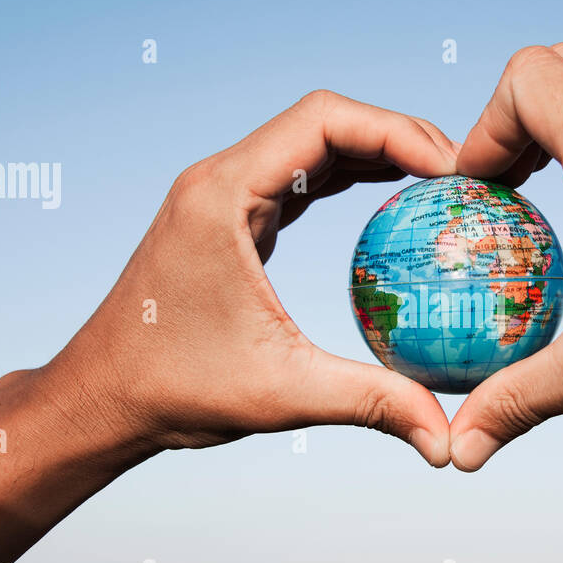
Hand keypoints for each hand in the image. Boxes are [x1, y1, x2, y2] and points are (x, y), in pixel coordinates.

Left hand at [47, 90, 458, 465]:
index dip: (397, 131)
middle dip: (397, 136)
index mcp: (223, 195)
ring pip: (311, 145)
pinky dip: (347, 180)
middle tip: (461, 177)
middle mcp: (219, 180)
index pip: (324, 120)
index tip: (451, 170)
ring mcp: (221, 195)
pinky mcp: (227, 219)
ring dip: (374, 154)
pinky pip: (297, 178)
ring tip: (440, 184)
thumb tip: (447, 442)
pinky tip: (390, 203)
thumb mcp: (282, 394)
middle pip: (324, 121)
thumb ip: (371, 403)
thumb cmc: (172, 389)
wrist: (101, 399)